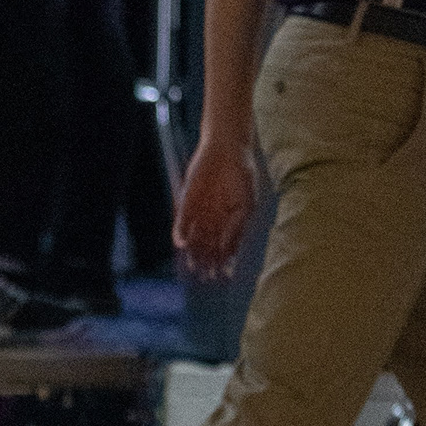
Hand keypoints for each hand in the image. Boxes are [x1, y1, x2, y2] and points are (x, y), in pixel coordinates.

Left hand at [173, 137, 258, 278]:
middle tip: (204, 277)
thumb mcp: (246, 203)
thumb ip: (238, 227)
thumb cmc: (242, 174)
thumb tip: (231, 250)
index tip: (222, 276)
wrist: (227, 148)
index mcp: (231, 222)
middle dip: (206, 262)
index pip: (224, 248)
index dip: (223, 262)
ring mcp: (200, 211)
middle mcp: (214, 219)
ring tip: (192, 267)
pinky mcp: (187, 201)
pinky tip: (180, 243)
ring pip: (194, 238)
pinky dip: (180, 231)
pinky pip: (181, 220)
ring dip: (192, 252)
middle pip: (208, 247)